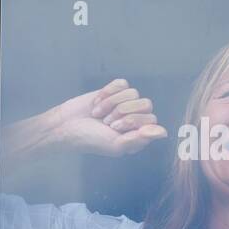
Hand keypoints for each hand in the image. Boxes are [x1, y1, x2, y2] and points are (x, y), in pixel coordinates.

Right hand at [53, 78, 167, 156]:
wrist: (65, 126)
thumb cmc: (90, 139)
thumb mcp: (116, 144)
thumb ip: (140, 139)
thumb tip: (164, 133)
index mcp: (139, 134)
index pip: (152, 119)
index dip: (133, 121)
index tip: (114, 128)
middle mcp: (135, 118)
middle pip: (146, 104)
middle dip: (123, 111)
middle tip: (106, 122)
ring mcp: (125, 103)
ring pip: (133, 92)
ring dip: (112, 103)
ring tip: (98, 114)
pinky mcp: (114, 91)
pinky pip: (121, 83)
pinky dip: (107, 92)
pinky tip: (96, 103)